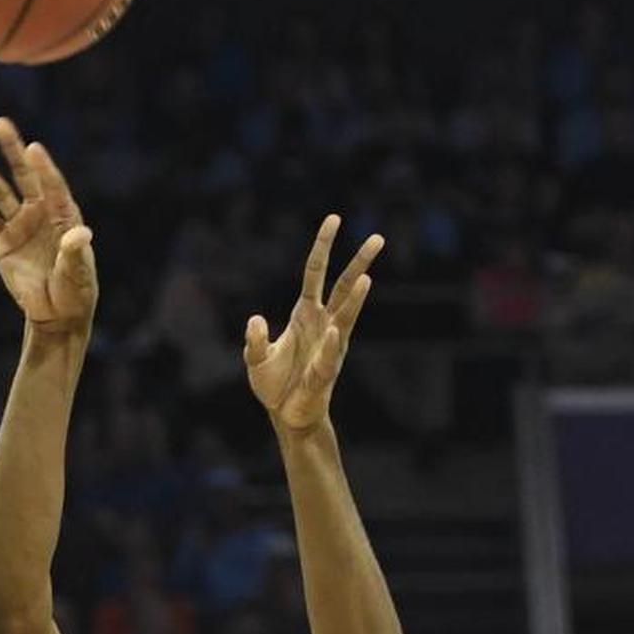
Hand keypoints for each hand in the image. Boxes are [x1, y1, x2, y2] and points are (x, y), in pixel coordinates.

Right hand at [0, 116, 96, 334]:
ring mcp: (20, 225)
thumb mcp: (78, 274)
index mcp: (64, 216)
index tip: (34, 148)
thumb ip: (75, 252)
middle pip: (25, 176)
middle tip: (0, 124)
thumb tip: (81, 234)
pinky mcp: (2, 241)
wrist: (56, 313)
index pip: (52, 186)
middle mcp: (41, 214)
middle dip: (13, 151)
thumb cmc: (74, 291)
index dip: (43, 168)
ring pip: (2, 193)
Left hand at [245, 215, 382, 432]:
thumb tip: (256, 319)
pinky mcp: (326, 372)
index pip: (316, 272)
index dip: (323, 246)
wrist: (286, 415)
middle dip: (360, 262)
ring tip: (367, 278)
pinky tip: (335, 330)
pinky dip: (330, 344)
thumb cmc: (274, 384)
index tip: (334, 218)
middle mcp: (323, 324)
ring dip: (356, 299)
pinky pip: (329, 355)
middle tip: (378, 238)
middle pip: (344, 286)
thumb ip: (254, 339)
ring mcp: (330, 346)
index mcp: (305, 313)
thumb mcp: (255, 358)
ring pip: (347, 316)